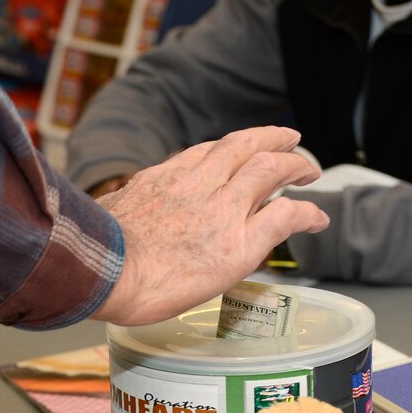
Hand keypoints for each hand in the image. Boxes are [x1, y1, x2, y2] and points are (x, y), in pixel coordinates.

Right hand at [92, 126, 328, 325]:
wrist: (106, 272)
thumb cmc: (93, 255)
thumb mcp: (100, 215)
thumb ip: (116, 210)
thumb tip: (103, 217)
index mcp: (161, 178)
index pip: (201, 154)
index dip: (225, 151)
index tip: (234, 152)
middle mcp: (197, 183)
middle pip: (243, 146)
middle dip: (269, 140)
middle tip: (288, 141)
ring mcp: (223, 209)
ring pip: (271, 170)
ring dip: (295, 165)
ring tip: (309, 170)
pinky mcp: (241, 241)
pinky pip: (286, 215)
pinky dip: (307, 212)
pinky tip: (318, 218)